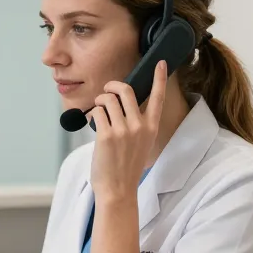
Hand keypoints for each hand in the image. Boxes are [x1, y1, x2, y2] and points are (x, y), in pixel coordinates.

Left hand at [89, 60, 166, 199]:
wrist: (118, 189)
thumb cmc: (126, 167)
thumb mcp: (141, 144)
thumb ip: (136, 125)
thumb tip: (121, 106)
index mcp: (151, 127)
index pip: (158, 97)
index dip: (158, 78)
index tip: (159, 63)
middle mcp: (140, 126)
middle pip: (126, 90)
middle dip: (112, 86)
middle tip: (106, 91)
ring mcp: (124, 130)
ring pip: (108, 99)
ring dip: (99, 101)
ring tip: (98, 111)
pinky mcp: (107, 135)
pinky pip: (97, 111)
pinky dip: (93, 114)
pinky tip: (93, 124)